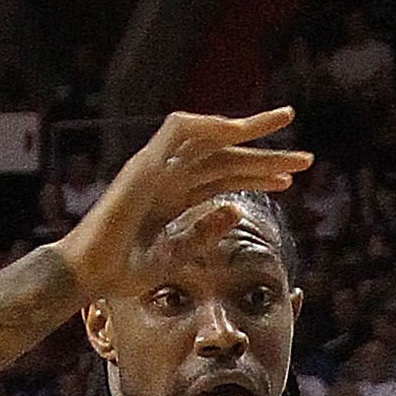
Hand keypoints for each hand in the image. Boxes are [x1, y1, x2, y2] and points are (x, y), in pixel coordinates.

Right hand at [54, 109, 312, 298]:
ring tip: (283, 121)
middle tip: (306, 157)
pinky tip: (239, 129)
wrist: (89, 274)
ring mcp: (156, 168)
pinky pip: (177, 131)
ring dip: (246, 129)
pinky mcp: (144, 165)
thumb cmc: (124, 271)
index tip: (290, 181)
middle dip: (264, 153)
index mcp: (175, 197)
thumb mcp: (177, 254)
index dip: (258, 176)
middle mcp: (167, 177)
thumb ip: (205, 231)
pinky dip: (209, 126)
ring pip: (209, 138)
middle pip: (224, 156)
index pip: (224, 178)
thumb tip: (235, 210)